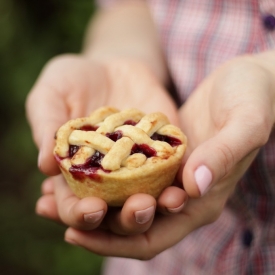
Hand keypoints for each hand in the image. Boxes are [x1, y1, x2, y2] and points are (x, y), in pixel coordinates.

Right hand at [27, 54, 186, 234]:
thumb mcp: (51, 94)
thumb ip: (46, 125)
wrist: (111, 66)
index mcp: (75, 172)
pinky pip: (172, 167)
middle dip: (126, 217)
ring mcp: (138, 166)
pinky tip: (186, 182)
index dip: (78, 213)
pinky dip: (180, 177)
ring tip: (171, 201)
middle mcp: (108, 177)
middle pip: (115, 210)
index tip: (91, 210)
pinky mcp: (162, 150)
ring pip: (149, 196)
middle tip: (137, 209)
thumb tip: (45, 165)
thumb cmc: (73, 80)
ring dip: (161, 204)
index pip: (73, 204)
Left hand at [56, 54, 274, 258]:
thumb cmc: (254, 100)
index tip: (75, 230)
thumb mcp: (245, 123)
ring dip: (88, 199)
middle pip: (128, 223)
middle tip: (49, 208)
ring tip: (49, 191)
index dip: (114, 241)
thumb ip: (223, 155)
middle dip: (90, 223)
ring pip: (121, 198)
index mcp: (202, 200)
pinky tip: (74, 166)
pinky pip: (124, 170)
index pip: (152, 236)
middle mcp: (182, 194)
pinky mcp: (159, 154)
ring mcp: (168, 174)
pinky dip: (100, 173)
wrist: (247, 82)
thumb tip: (192, 186)